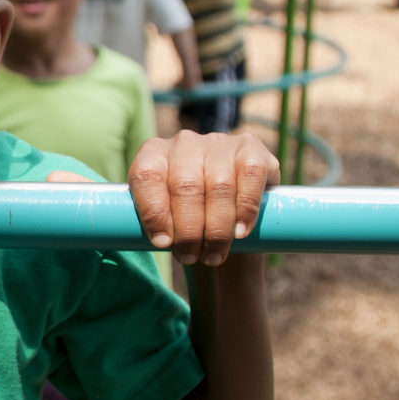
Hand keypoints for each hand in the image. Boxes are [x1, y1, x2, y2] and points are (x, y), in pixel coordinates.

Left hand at [127, 131, 278, 267]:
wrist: (230, 214)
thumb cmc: (189, 219)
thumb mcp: (164, 218)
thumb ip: (154, 224)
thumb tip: (159, 242)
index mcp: (153, 153)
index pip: (146, 176)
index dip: (154, 212)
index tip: (162, 243)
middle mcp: (184, 143)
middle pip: (185, 186)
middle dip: (188, 230)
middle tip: (190, 257)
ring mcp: (219, 142)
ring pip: (218, 186)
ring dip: (217, 229)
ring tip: (213, 256)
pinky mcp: (251, 148)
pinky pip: (250, 176)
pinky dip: (246, 209)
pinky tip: (241, 232)